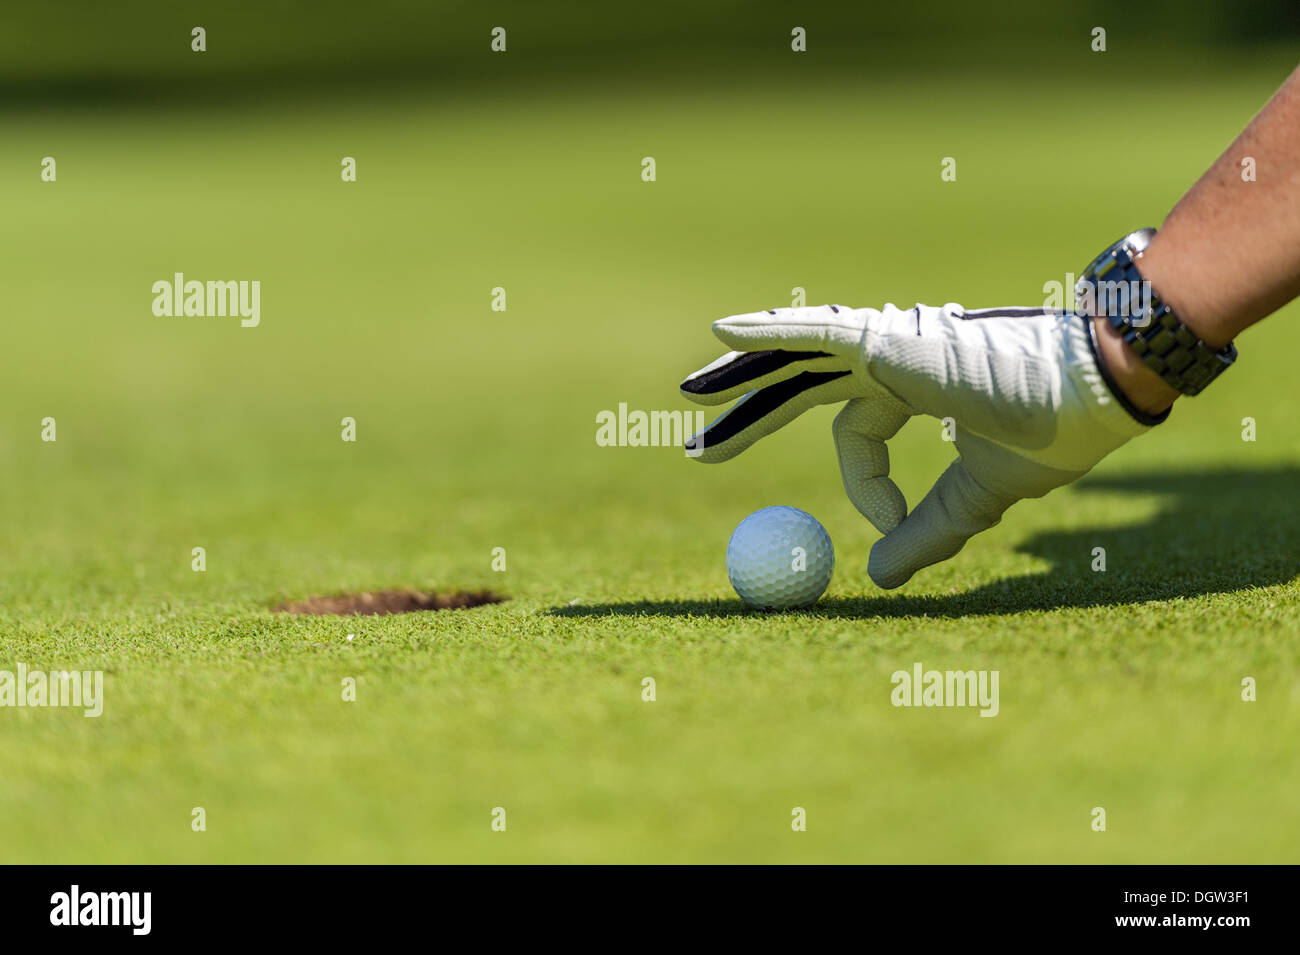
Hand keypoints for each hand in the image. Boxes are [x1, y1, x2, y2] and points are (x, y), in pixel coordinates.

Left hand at [680, 303, 1156, 588]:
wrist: (1097, 395)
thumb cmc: (1050, 434)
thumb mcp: (976, 497)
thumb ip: (926, 529)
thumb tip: (877, 577)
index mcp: (913, 385)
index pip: (857, 433)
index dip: (868, 488)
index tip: (891, 528)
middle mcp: (892, 357)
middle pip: (798, 384)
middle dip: (746, 413)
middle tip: (693, 445)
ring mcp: (889, 343)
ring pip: (796, 358)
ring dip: (738, 376)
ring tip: (688, 393)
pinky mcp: (890, 340)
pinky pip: (816, 333)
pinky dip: (769, 330)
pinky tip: (723, 332)